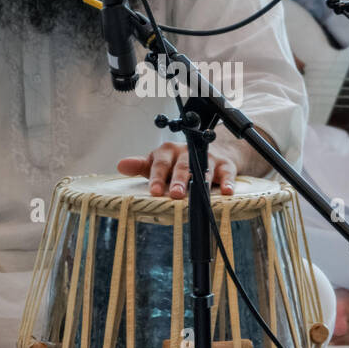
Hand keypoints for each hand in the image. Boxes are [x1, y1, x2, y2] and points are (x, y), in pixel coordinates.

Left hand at [117, 141, 241, 198]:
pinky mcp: (225, 165)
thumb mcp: (157, 162)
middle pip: (182, 167)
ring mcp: (207, 158)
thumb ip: (140, 165)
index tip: (155, 191)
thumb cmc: (177, 162)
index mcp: (167, 151)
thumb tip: (120, 165)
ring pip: (204, 169)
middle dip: (179, 181)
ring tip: (199, 196)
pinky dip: (228, 182)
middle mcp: (187, 152)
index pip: (161, 164)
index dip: (158, 177)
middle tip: (175, 194)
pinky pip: (227, 173)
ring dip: (202, 182)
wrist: (210, 151)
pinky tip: (227, 192)